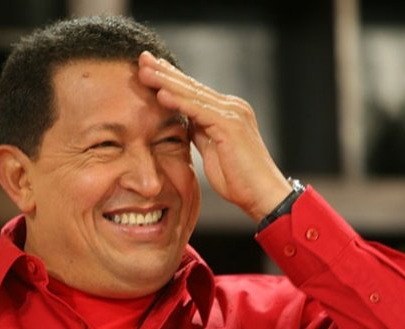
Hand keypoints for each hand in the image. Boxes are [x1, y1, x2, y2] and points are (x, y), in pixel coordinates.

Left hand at [137, 51, 291, 221]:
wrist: (262, 195)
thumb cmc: (238, 179)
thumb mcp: (212, 150)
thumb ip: (199, 132)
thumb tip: (183, 122)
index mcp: (227, 111)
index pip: (194, 91)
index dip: (171, 78)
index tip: (150, 68)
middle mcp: (231, 107)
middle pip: (191, 86)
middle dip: (164, 72)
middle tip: (142, 58)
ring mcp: (232, 114)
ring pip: (192, 93)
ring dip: (166, 81)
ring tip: (145, 70)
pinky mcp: (230, 125)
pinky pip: (199, 110)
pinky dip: (179, 102)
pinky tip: (161, 94)